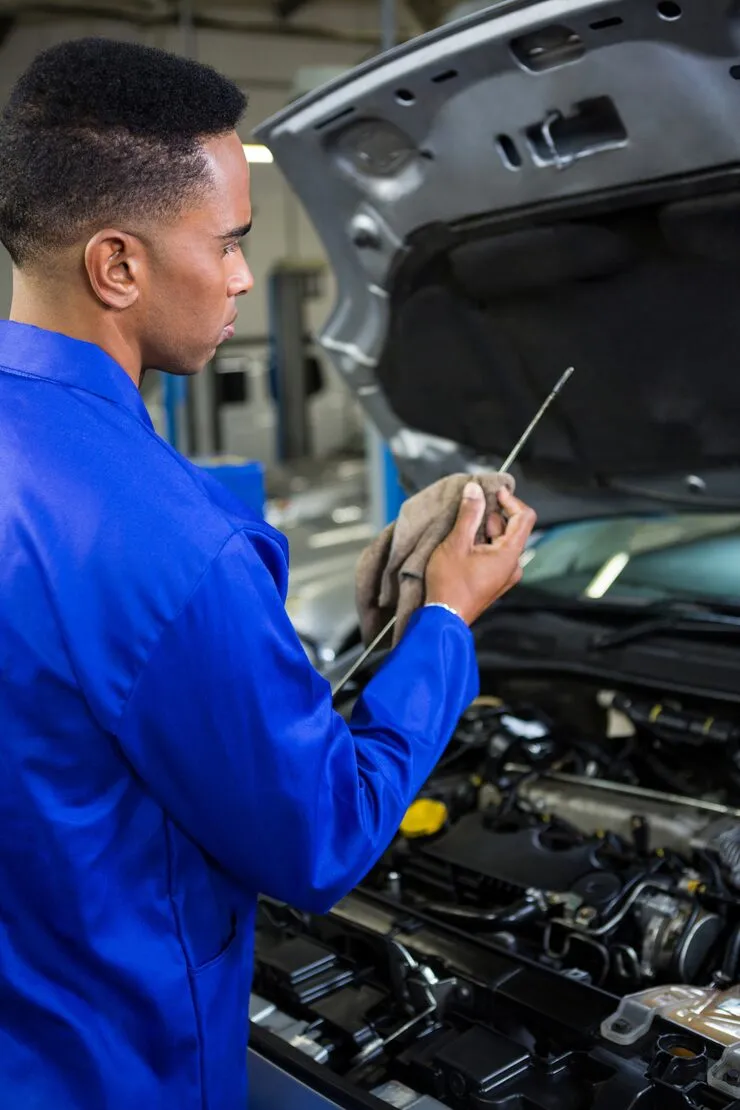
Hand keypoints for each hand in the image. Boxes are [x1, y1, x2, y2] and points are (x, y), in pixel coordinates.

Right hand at [425, 482, 536, 625]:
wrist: (443, 617)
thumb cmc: (449, 585)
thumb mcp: (456, 543)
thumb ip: (469, 514)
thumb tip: (475, 490)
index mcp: (509, 555)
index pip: (525, 517)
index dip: (511, 500)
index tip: (494, 492)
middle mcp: (512, 565)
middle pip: (514, 528)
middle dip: (494, 513)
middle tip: (473, 506)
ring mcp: (505, 575)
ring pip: (503, 541)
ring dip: (487, 528)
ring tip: (465, 525)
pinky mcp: (495, 581)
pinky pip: (496, 555)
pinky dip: (484, 543)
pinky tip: (466, 542)